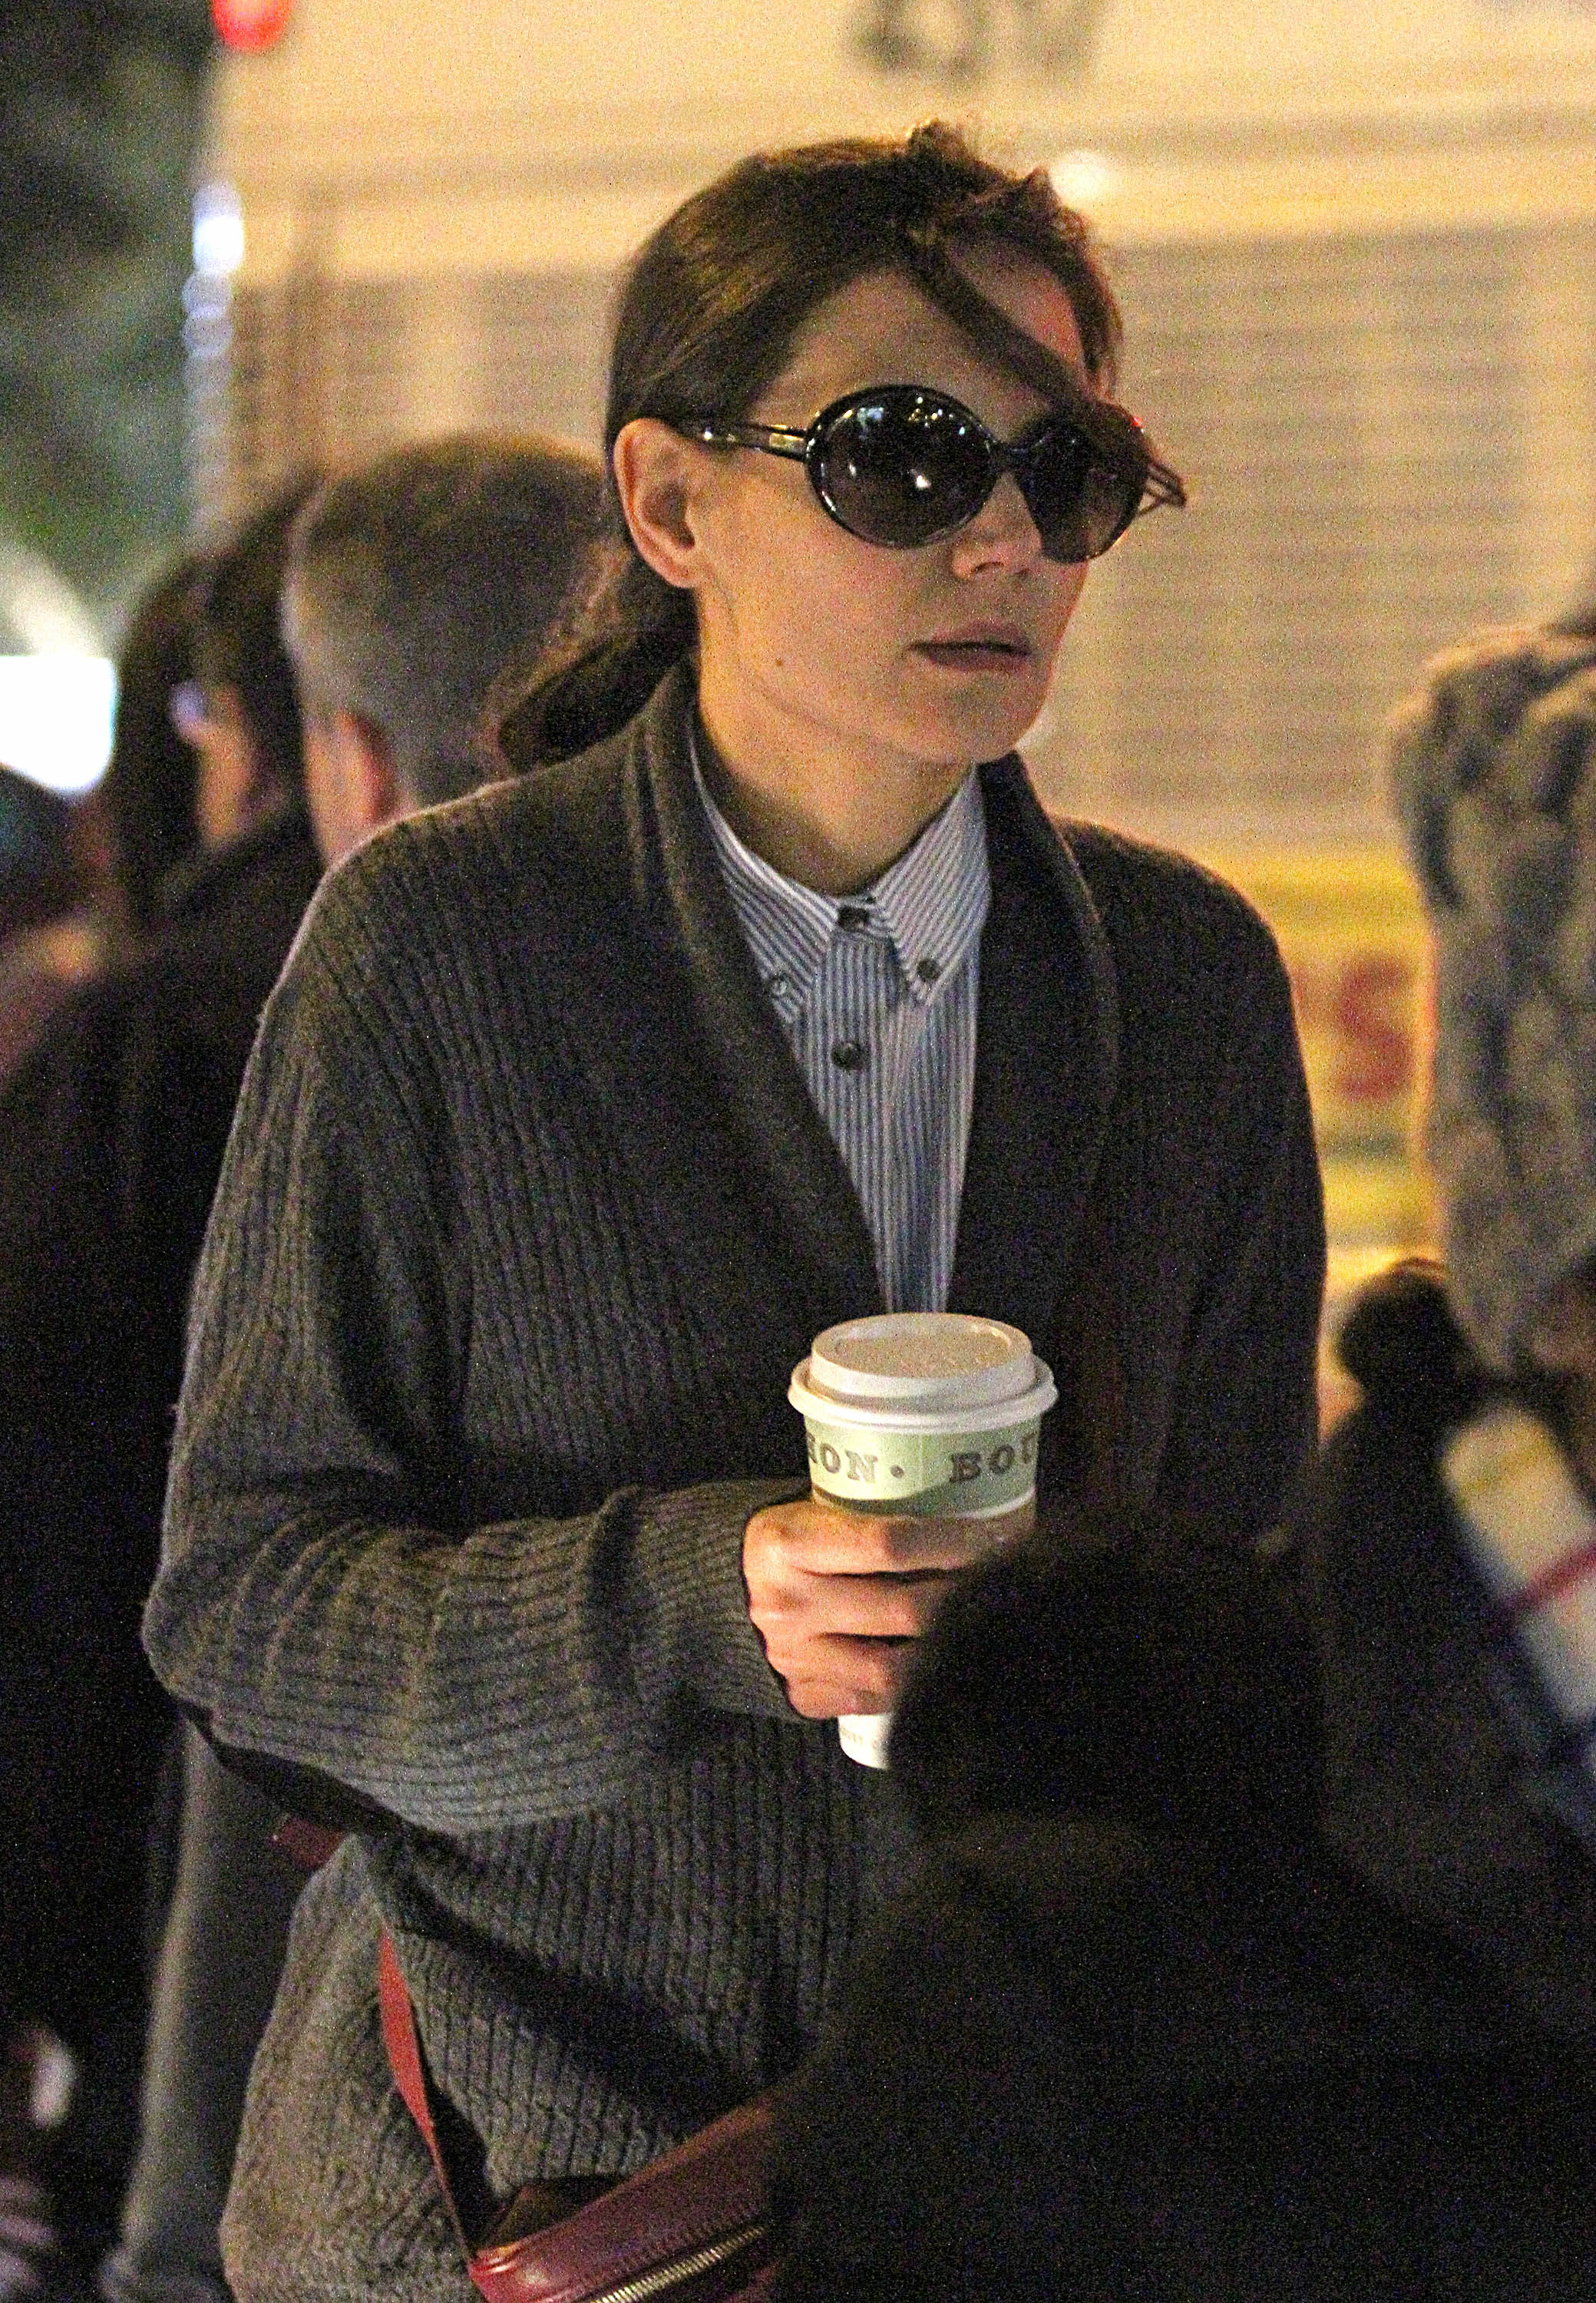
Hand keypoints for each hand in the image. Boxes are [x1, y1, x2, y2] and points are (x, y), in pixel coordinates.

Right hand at [743, 1494, 1002, 1719]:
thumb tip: (967, 1514)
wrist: (708, 1593)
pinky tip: (935, 1658)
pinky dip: (910, 1682)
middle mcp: (789, 1603)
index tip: (989, 1537)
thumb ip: (868, 1517)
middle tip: (996, 1583)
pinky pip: (871, 1699)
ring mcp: (793, 1657)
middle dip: (961, 1597)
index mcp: (789, 1544)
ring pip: (892, 1669)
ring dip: (942, 1648)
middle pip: (902, 1610)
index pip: (888, 1544)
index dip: (949, 1543)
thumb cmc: (783, 1539)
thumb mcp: (809, 1509)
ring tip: (972, 1626)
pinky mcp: (800, 1695)